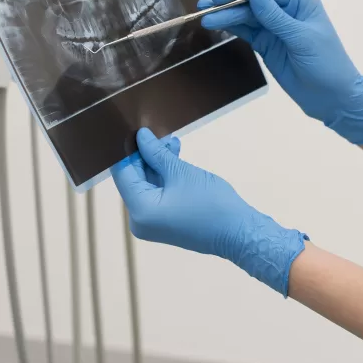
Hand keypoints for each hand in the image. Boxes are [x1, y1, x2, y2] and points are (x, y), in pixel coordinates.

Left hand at [111, 128, 307, 296]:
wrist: (238, 232)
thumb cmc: (210, 203)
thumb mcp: (181, 172)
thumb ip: (156, 153)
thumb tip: (140, 136)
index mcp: (139, 210)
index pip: (123, 173)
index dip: (129, 150)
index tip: (138, 130)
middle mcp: (139, 220)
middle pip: (135, 179)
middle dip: (147, 155)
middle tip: (161, 134)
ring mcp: (152, 223)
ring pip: (148, 185)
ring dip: (158, 164)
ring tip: (173, 143)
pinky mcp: (165, 223)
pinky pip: (158, 195)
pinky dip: (165, 178)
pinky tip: (176, 158)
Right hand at [199, 0, 362, 144]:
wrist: (333, 98)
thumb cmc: (327, 64)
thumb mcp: (302, 39)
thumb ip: (276, 18)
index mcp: (300, 1)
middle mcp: (287, 10)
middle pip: (252, 2)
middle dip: (229, 4)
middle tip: (205, 8)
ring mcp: (276, 28)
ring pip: (247, 17)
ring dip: (226, 17)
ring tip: (205, 18)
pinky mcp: (268, 44)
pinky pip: (247, 31)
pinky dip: (232, 28)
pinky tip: (217, 25)